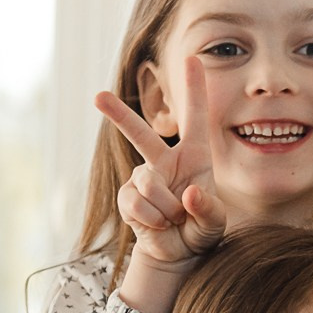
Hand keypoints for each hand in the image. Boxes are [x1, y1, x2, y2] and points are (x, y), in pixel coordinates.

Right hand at [96, 52, 227, 272]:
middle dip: (118, 114)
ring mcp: (143, 177)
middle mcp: (165, 161)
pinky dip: (151, 220)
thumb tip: (188, 194)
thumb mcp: (215, 224)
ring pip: (149, 184)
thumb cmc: (201, 230)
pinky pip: (136, 204)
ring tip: (174, 220)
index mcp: (194, 157)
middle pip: (140, 133)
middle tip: (98, 96)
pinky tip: (158, 226)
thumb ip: (208, 210)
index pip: (195, 118)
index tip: (193, 58)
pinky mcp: (128, 197)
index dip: (194, 88)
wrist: (178, 254)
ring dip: (165, 209)